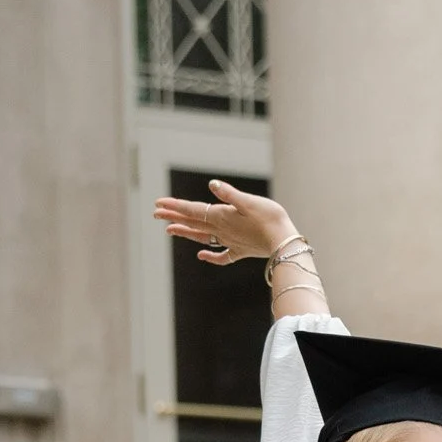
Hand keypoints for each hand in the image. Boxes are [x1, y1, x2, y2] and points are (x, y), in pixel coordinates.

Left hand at [152, 179, 297, 267]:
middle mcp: (222, 230)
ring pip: (203, 237)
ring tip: (170, 230)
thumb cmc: (270, 219)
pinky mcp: (242, 250)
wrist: (285, 243)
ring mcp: (231, 242)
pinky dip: (211, 256)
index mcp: (222, 216)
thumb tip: (212, 185)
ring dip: (186, 233)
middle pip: (193, 223)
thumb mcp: (249, 201)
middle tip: (156, 214)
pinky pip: (223, 255)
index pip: (193, 210)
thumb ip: (229, 194)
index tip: (158, 204)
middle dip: (174, 217)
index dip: (175, 206)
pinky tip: (201, 255)